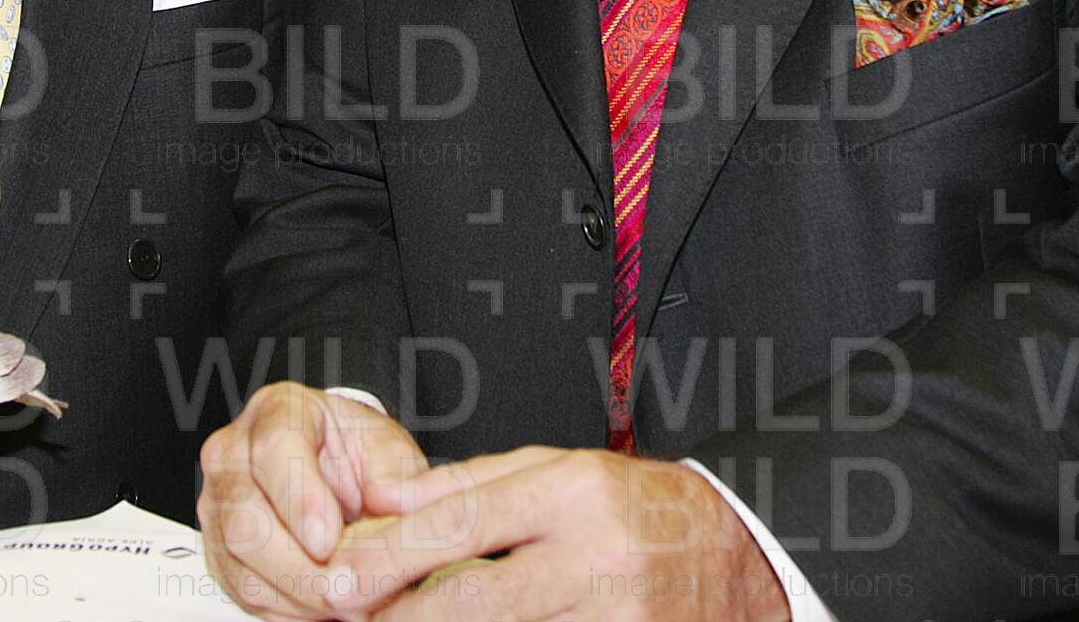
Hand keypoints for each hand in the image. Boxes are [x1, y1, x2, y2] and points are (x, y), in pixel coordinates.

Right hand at [197, 381, 428, 618]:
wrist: (331, 467)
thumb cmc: (354, 452)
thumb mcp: (388, 449)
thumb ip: (399, 474)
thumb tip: (393, 501)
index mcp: (277, 411)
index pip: (273, 449)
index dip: (300, 500)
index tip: (329, 541)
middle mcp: (233, 453)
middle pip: (245, 520)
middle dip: (301, 568)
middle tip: (348, 588)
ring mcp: (217, 503)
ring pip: (240, 563)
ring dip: (296, 594)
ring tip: (345, 600)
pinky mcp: (216, 547)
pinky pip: (241, 590)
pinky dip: (285, 607)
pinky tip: (321, 604)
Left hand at [334, 447, 790, 620]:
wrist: (736, 563)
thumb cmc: (636, 509)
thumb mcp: (560, 471)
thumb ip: (470, 485)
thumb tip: (384, 502)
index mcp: (576, 492)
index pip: (466, 522)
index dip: (394, 554)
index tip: (341, 576)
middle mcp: (597, 555)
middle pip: (476, 596)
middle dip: (401, 615)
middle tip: (347, 616)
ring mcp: (615, 617)